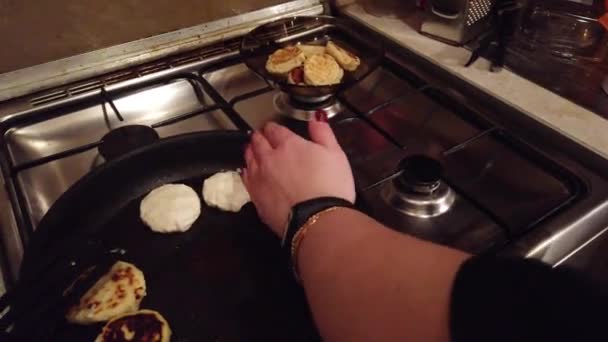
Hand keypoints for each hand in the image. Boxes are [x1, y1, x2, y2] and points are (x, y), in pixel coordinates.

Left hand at [242, 118, 355, 236]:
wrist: (316, 220)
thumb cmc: (330, 187)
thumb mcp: (336, 154)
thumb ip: (323, 133)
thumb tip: (316, 117)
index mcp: (289, 144)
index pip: (275, 130)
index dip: (273, 127)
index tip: (273, 128)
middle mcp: (269, 158)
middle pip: (258, 142)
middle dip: (259, 137)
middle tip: (260, 136)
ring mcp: (260, 178)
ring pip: (249, 159)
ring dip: (250, 152)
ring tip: (252, 149)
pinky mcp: (256, 197)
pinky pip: (245, 179)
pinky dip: (246, 172)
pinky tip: (248, 172)